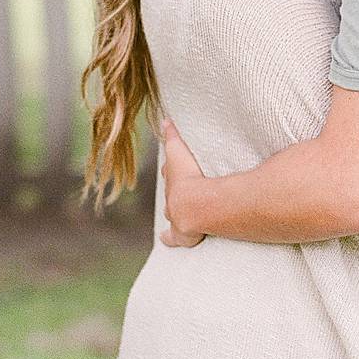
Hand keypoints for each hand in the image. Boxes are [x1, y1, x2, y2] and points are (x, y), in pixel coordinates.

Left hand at [157, 120, 206, 247]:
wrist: (194, 206)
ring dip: (174, 208)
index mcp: (175, 177)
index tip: (171, 166)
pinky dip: (168, 238)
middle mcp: (171, 196)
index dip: (173, 168)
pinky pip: (173, 237)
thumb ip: (172, 135)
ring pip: (171, 211)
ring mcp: (175, 215)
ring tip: (180, 207)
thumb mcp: (181, 152)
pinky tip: (164, 238)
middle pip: (170, 191)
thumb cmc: (191, 177)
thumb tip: (164, 119)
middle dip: (174, 188)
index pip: (171, 170)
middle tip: (180, 186)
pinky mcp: (181, 235)